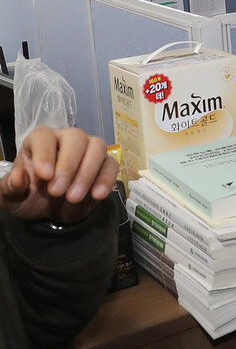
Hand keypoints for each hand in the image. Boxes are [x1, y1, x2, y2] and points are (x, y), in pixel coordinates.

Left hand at [0, 126, 117, 223]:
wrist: (52, 212)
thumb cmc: (29, 198)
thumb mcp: (11, 198)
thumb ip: (10, 187)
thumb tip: (19, 176)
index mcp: (40, 141)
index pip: (44, 137)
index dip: (45, 154)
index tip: (45, 176)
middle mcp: (66, 139)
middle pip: (75, 138)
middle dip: (68, 166)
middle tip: (57, 192)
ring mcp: (89, 150)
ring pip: (97, 147)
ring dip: (87, 173)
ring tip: (74, 198)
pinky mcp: (105, 165)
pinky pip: (112, 164)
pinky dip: (106, 179)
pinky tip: (96, 195)